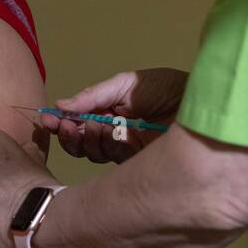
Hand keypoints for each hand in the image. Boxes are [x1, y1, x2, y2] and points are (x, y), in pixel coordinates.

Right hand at [43, 67, 187, 163]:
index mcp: (113, 110)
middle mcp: (116, 130)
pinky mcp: (138, 163)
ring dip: (86, 140)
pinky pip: (111, 160)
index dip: (63, 121)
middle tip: (62, 127)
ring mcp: (126, 148)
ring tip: (94, 125)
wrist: (200, 107)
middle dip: (68, 134)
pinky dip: (103, 147)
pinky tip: (108, 134)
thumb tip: (62, 104)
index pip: (81, 119)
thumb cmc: (168, 89)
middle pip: (81, 141)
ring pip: (93, 152)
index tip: (47, 119)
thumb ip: (96, 95)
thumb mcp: (128, 84)